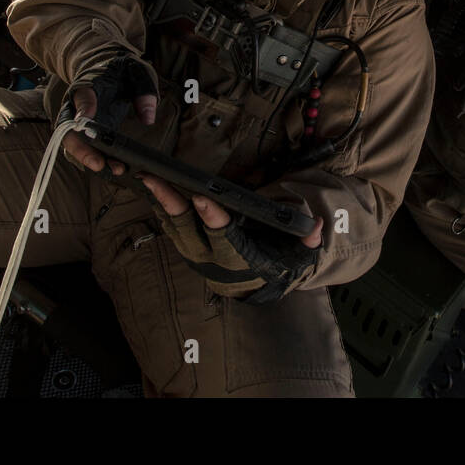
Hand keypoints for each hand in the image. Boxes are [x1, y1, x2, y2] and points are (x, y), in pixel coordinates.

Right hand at [60, 52, 157, 174]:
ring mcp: (77, 121)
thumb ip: (144, 91)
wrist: (105, 68)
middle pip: (69, 129)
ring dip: (90, 159)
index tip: (85, 122)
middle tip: (98, 163)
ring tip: (116, 169)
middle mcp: (76, 105)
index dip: (83, 108)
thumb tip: (148, 119)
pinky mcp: (86, 132)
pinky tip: (116, 167)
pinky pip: (86, 148)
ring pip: (75, 143)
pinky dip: (97, 159)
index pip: (82, 96)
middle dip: (81, 148)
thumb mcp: (137, 71)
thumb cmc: (121, 70)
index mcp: (88, 84)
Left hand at [138, 174, 322, 302]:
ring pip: (173, 228)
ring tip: (147, 177)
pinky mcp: (188, 249)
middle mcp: (211, 259)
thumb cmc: (277, 265)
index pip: (223, 237)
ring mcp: (196, 255)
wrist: (257, 286)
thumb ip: (306, 242)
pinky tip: (152, 190)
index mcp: (238, 260)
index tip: (203, 197)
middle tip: (155, 179)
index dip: (212, 218)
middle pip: (186, 230)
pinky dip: (160, 209)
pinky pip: (170, 229)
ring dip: (159, 203)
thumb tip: (316, 227)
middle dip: (171, 204)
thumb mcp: (297, 257)